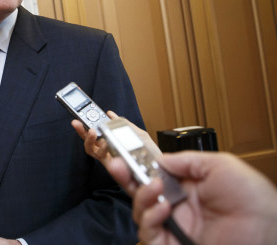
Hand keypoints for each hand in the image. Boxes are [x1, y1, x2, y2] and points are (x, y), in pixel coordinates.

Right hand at [71, 110, 160, 166]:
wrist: (164, 172)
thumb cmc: (151, 156)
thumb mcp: (140, 135)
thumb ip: (125, 125)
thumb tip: (110, 114)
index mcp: (112, 144)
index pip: (95, 134)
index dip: (86, 125)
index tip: (79, 116)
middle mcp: (109, 154)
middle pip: (90, 142)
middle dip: (82, 132)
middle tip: (78, 122)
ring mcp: (111, 162)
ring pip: (93, 152)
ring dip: (90, 141)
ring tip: (93, 131)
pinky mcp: (116, 172)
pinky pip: (105, 161)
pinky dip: (103, 150)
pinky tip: (106, 142)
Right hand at [109, 151, 276, 244]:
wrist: (266, 233)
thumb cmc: (255, 202)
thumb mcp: (221, 166)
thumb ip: (187, 159)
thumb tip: (159, 160)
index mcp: (188, 184)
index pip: (154, 167)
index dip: (136, 155)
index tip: (121, 142)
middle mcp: (178, 203)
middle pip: (140, 186)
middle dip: (125, 172)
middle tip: (115, 161)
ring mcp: (173, 224)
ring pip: (140, 208)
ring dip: (141, 194)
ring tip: (152, 185)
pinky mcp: (169, 243)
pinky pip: (148, 231)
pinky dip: (150, 217)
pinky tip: (161, 208)